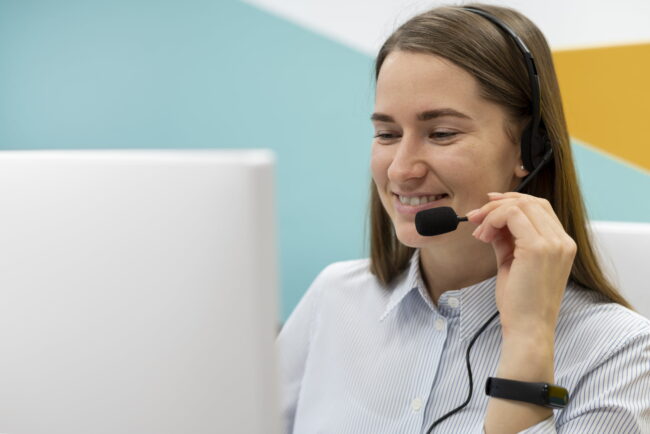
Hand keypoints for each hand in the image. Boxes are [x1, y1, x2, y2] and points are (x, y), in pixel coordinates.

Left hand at [467, 192, 576, 341]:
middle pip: (530, 201)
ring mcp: (554, 243)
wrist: (527, 329)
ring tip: (479, 232)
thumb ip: (506, 239)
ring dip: (492, 213)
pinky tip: (483, 236)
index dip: (511, 201)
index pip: (539, 207)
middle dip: (498, 204)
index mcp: (561, 244)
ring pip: (520, 205)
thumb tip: (491, 220)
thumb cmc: (520, 302)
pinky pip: (512, 215)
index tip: (487, 206)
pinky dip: (492, 220)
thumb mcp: (512, 262)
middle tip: (475, 217)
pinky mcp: (539, 248)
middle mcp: (563, 241)